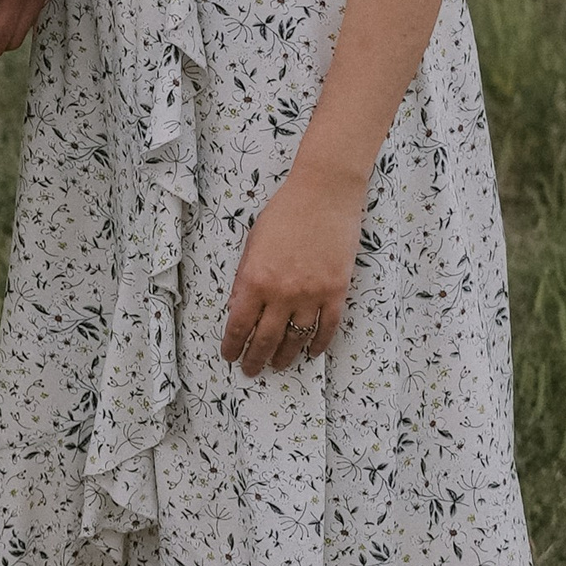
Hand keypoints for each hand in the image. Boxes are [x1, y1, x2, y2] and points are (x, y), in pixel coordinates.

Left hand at [222, 172, 361, 373]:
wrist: (323, 195)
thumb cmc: (284, 213)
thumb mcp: (252, 245)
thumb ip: (244, 280)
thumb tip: (235, 309)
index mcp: (255, 279)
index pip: (239, 325)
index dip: (233, 345)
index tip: (229, 356)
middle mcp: (282, 293)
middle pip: (266, 339)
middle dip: (255, 359)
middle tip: (251, 370)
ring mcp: (311, 295)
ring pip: (296, 339)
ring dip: (285, 357)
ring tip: (278, 366)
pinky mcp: (336, 292)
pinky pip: (327, 328)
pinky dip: (318, 344)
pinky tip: (310, 352)